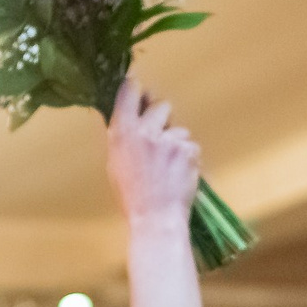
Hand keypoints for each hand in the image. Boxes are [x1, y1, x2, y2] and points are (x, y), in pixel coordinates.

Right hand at [107, 79, 200, 235]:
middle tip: (159, 137)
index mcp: (122, 132)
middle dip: (161, 117)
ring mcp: (170, 139)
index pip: (129, 91)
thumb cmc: (132, 196)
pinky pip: (190, 145)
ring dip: (175, 142)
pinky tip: (179, 173)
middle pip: (160, 104)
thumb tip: (130, 116)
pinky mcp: (189, 149)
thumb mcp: (116, 163)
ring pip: (178, 128)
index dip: (135, 88)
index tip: (138, 88)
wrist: (156, 218)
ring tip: (168, 166)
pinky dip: (187, 157)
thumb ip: (123, 136)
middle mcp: (146, 131)